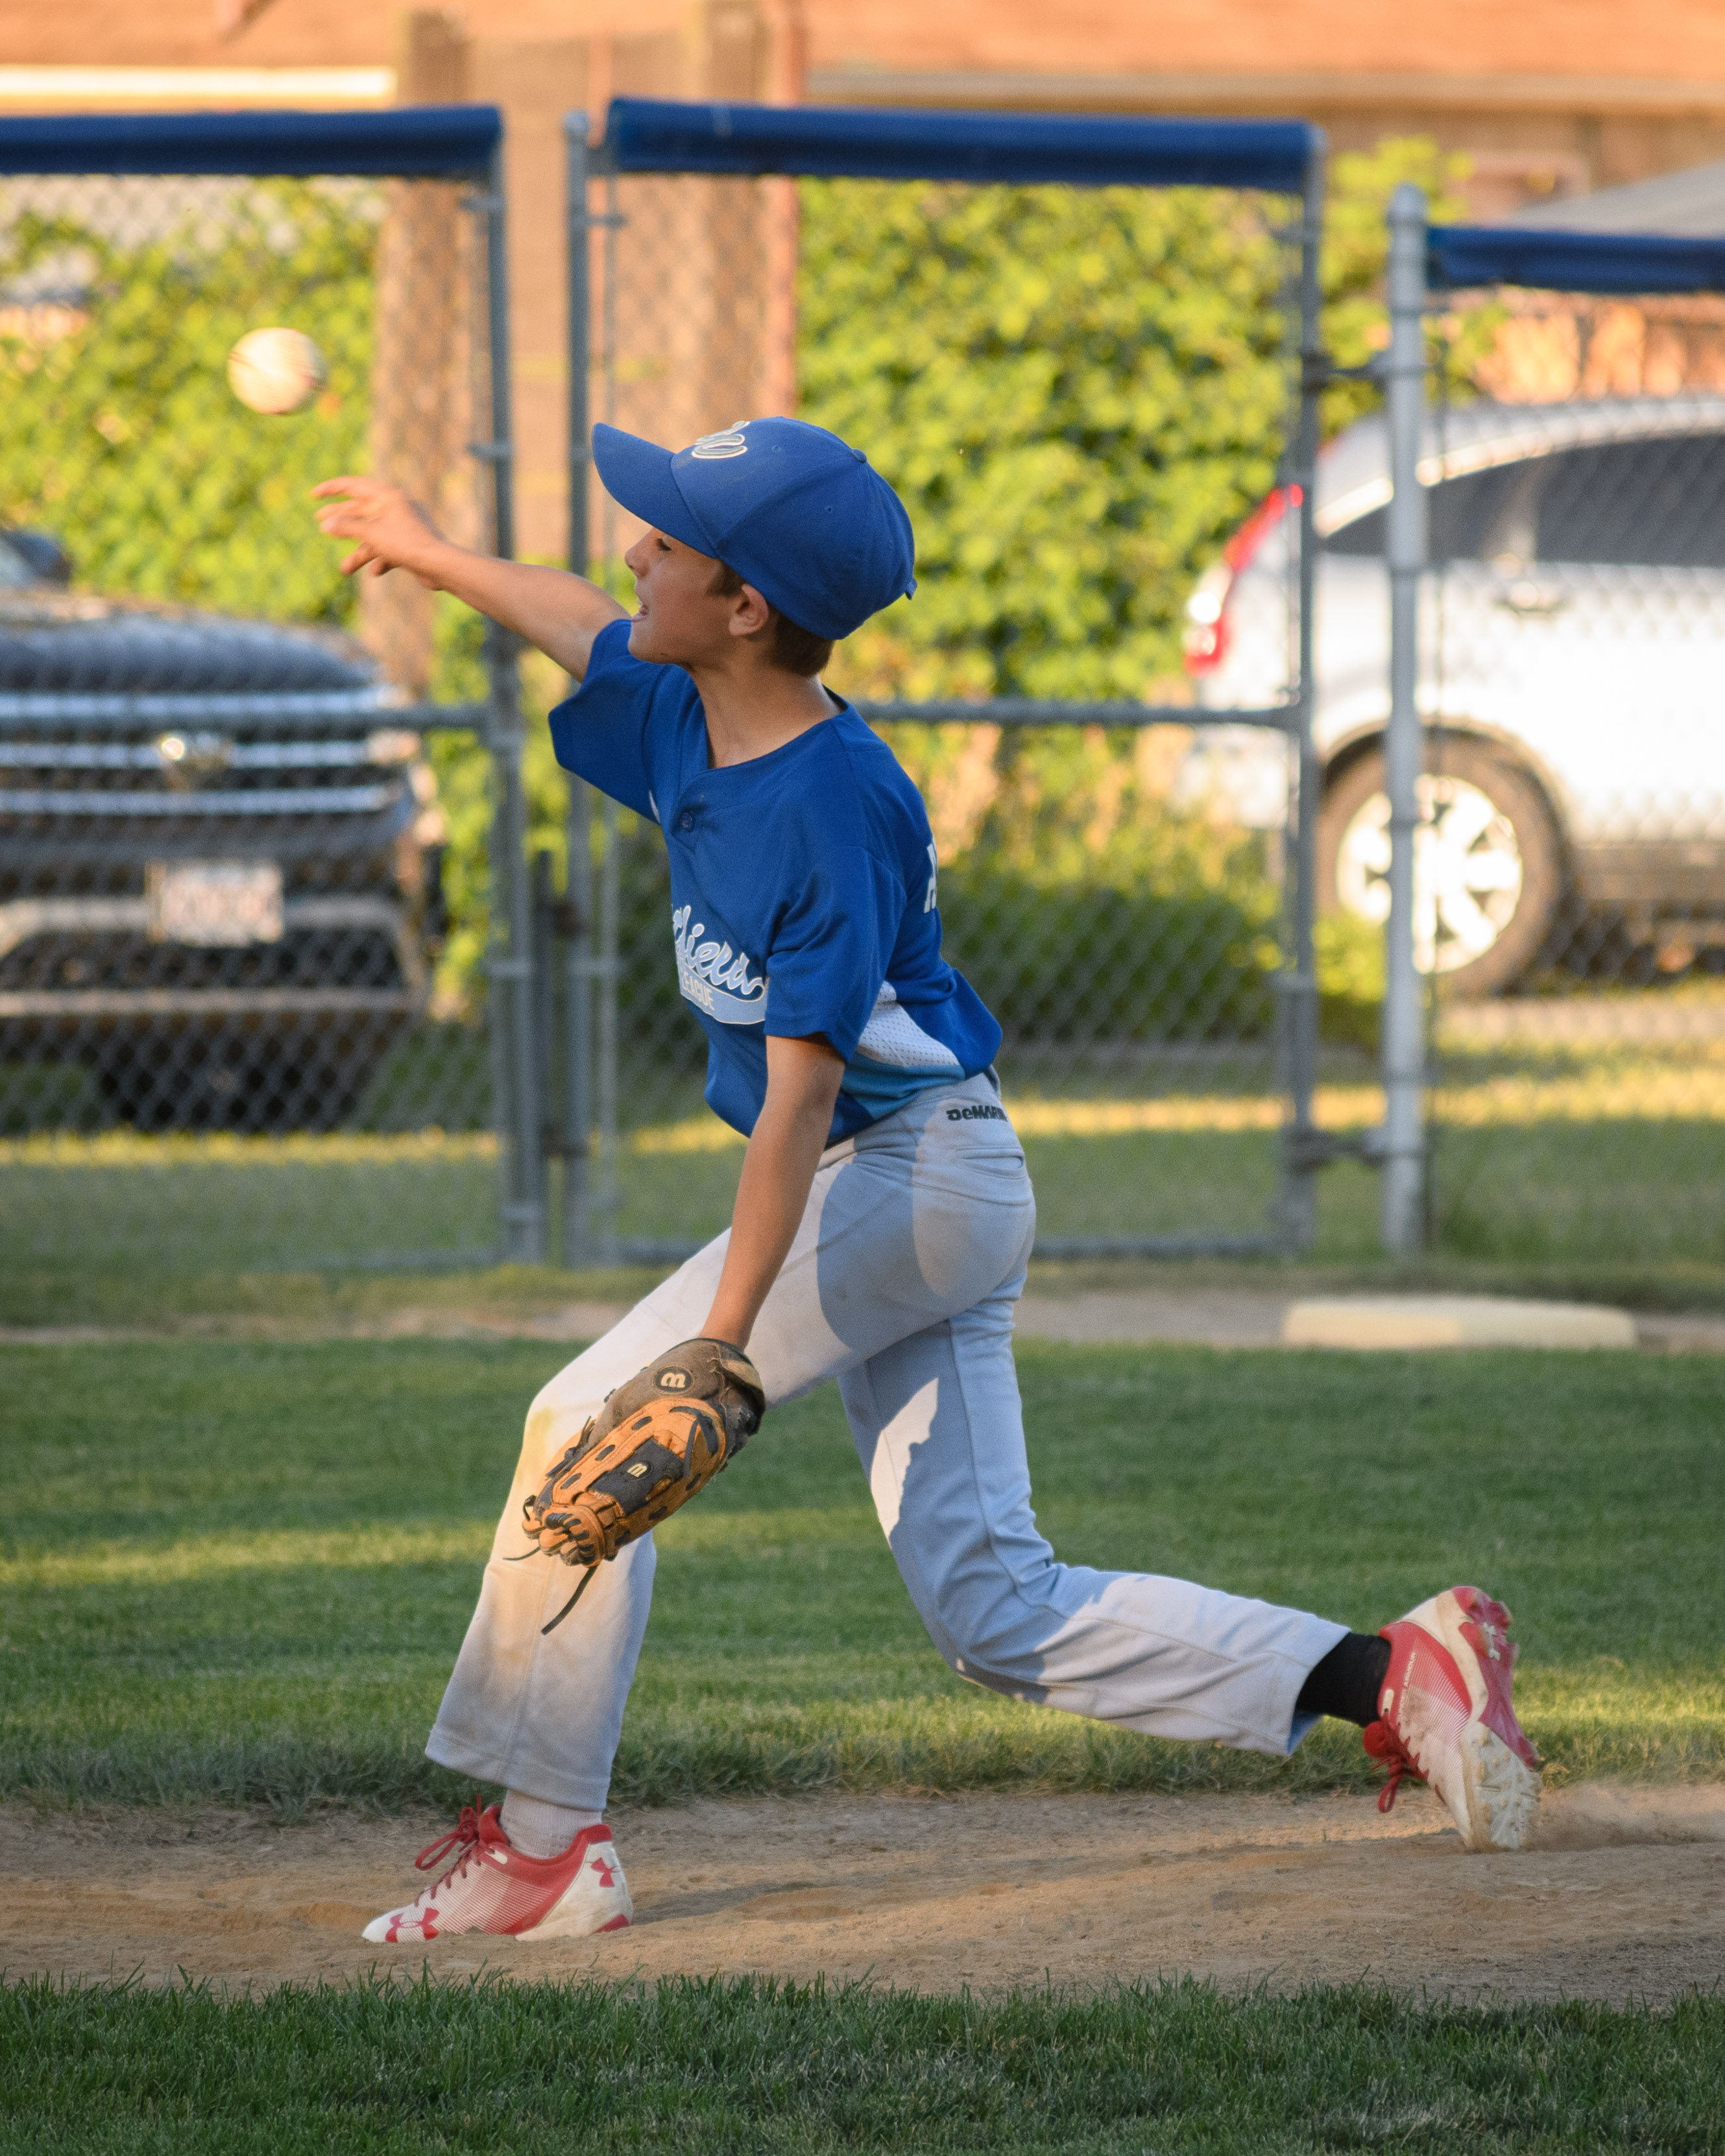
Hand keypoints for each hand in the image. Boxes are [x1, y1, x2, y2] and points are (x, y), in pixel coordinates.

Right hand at [311, 475, 450, 585]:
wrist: (440, 565)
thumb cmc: (407, 544)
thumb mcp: (371, 533)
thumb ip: (346, 527)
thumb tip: (326, 524)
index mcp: (387, 496)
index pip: (353, 485)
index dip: (331, 488)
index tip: (314, 495)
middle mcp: (396, 507)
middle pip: (361, 511)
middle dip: (341, 520)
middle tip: (319, 523)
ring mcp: (404, 526)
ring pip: (374, 536)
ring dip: (359, 553)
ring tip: (345, 570)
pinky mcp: (410, 544)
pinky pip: (389, 550)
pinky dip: (380, 560)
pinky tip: (375, 572)